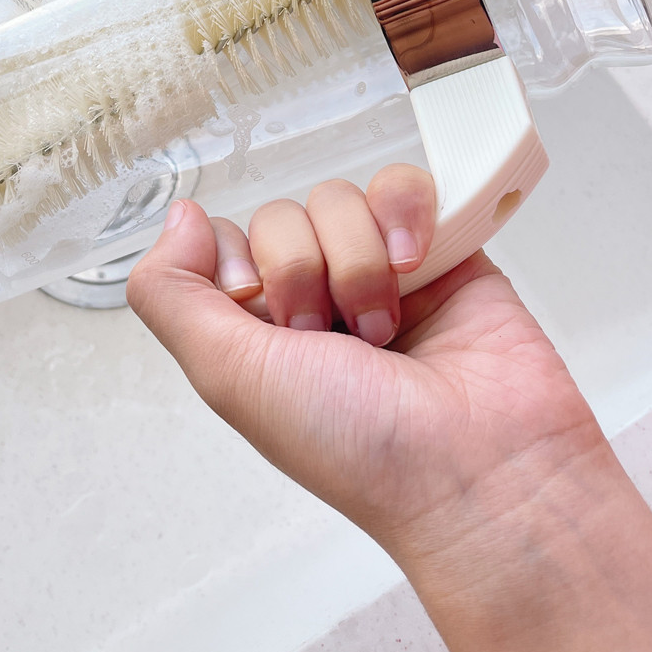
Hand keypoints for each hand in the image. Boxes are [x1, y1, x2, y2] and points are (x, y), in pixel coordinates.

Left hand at [128, 169, 598, 550]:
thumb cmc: (360, 448)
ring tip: (387, 326)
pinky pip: (402, 186)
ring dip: (359, 260)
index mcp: (259, 335)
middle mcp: (316, 302)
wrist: (479, 464)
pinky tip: (418, 267)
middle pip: (280, 217)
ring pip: (339, 199)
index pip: (222, 244)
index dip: (240, 266)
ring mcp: (379, 273)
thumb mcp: (230, 378)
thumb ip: (172, 296)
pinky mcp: (440, 250)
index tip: (263, 315)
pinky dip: (406, 216)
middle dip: (305, 272)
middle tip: (334, 337)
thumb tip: (176, 216)